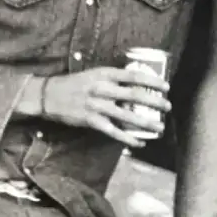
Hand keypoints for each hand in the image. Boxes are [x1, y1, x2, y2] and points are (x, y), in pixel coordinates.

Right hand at [42, 67, 170, 148]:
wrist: (49, 96)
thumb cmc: (74, 84)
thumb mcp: (94, 74)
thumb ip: (112, 79)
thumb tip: (135, 84)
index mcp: (104, 74)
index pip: (134, 76)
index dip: (152, 81)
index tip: (166, 87)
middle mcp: (103, 89)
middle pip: (135, 95)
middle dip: (154, 102)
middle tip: (167, 106)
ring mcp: (97, 106)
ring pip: (128, 116)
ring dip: (146, 122)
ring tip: (160, 127)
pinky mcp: (92, 121)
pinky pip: (114, 132)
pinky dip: (128, 138)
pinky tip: (140, 142)